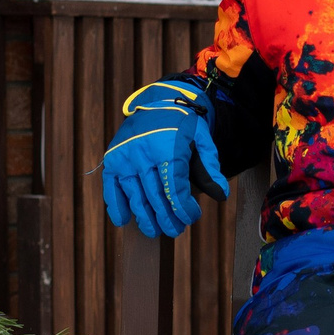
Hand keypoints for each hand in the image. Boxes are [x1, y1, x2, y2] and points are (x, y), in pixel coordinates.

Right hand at [102, 83, 227, 238]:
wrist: (157, 103)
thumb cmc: (182, 125)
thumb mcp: (202, 139)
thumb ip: (210, 167)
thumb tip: (221, 195)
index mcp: (167, 146)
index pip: (175, 187)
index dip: (183, 207)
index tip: (191, 217)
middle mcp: (143, 152)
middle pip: (155, 196)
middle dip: (167, 218)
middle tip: (176, 230)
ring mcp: (125, 157)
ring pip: (135, 196)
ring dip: (145, 218)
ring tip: (155, 231)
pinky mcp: (112, 159)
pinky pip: (111, 187)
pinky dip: (116, 205)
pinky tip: (123, 221)